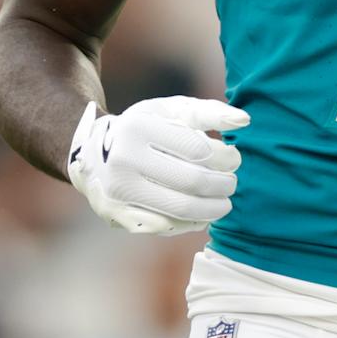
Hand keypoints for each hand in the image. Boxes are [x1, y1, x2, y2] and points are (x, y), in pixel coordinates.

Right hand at [67, 96, 248, 234]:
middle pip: (191, 182)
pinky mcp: (117, 215)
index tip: (235, 159)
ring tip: (224, 203)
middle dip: (223, 185)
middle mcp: (123, 161)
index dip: (225, 157)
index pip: (197, 149)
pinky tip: (200, 214)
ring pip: (180, 209)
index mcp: (138, 128)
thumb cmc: (145, 127)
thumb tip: (244, 120)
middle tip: (233, 184)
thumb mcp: (171, 110)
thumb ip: (209, 112)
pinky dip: (189, 223)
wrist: (92, 152)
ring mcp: (118, 191)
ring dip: (211, 209)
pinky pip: (164, 226)